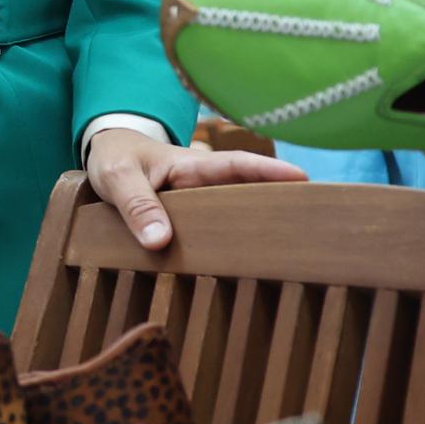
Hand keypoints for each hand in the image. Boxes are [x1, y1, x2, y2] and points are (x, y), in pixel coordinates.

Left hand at [86, 128, 306, 250]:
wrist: (105, 156)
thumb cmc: (115, 159)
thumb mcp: (117, 177)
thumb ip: (136, 205)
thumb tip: (160, 242)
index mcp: (191, 165)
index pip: (236, 166)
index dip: (269, 171)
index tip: (303, 178)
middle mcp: (203, 184)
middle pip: (249, 193)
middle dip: (282, 204)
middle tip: (319, 222)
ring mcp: (199, 202)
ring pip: (235, 215)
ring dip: (259, 227)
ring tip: (297, 251)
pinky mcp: (190, 220)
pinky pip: (215, 230)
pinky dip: (231, 243)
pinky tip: (247, 267)